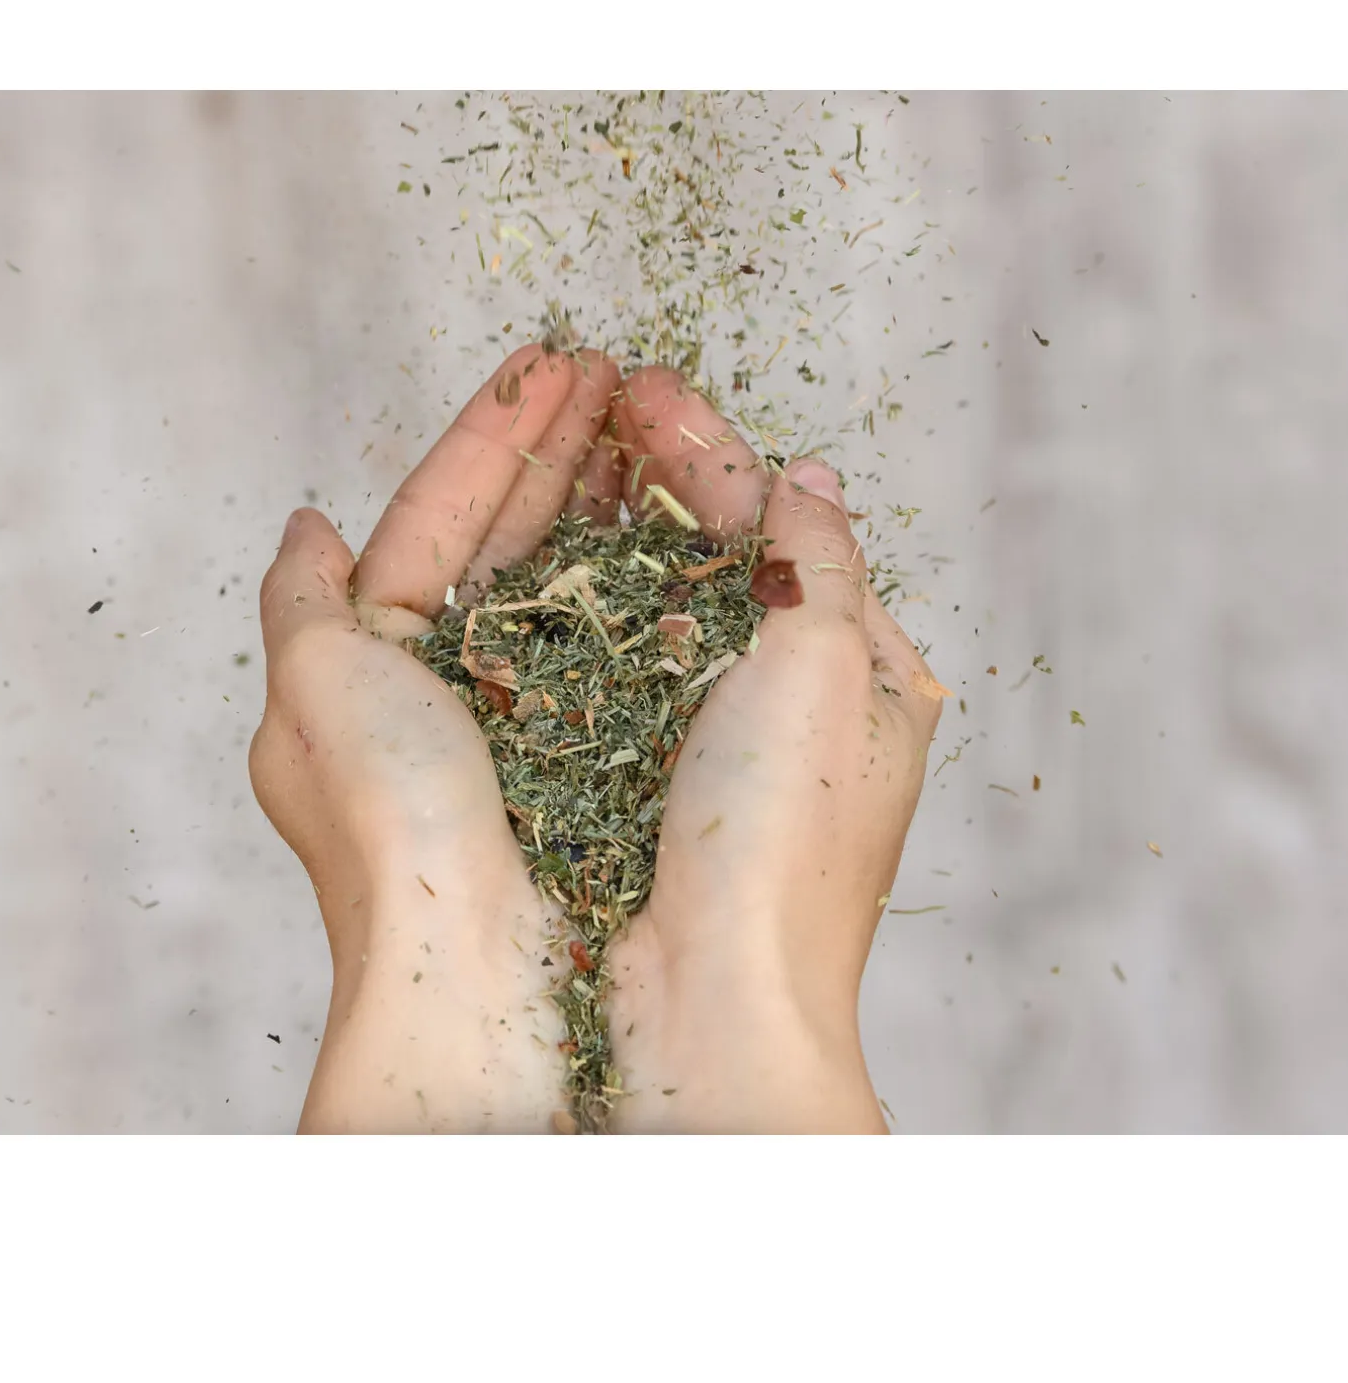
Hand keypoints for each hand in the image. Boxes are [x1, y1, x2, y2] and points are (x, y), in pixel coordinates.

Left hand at [249, 345, 620, 1131]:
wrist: (486, 968)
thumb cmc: (388, 830)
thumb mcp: (310, 694)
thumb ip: (301, 601)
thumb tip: (304, 525)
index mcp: (381, 666)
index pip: (438, 519)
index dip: (490, 435)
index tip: (546, 358)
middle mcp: (470, 687)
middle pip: (515, 534)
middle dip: (557, 441)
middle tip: (605, 362)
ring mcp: (551, 712)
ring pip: (582, 572)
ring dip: (609, 484)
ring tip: (647, 403)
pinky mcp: (621, 741)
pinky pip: (635, 629)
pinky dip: (654, 561)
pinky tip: (682, 503)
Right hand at [603, 368, 944, 1132]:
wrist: (701, 998)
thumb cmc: (787, 846)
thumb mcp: (833, 674)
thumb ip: (823, 559)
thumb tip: (810, 475)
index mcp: (852, 672)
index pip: (779, 525)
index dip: (709, 447)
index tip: (643, 384)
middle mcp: (774, 698)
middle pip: (709, 548)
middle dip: (652, 464)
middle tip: (590, 385)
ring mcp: (691, 734)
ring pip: (643, 593)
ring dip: (603, 511)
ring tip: (557, 436)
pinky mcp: (616, 767)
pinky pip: (592, 655)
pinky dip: (566, 590)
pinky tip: (530, 541)